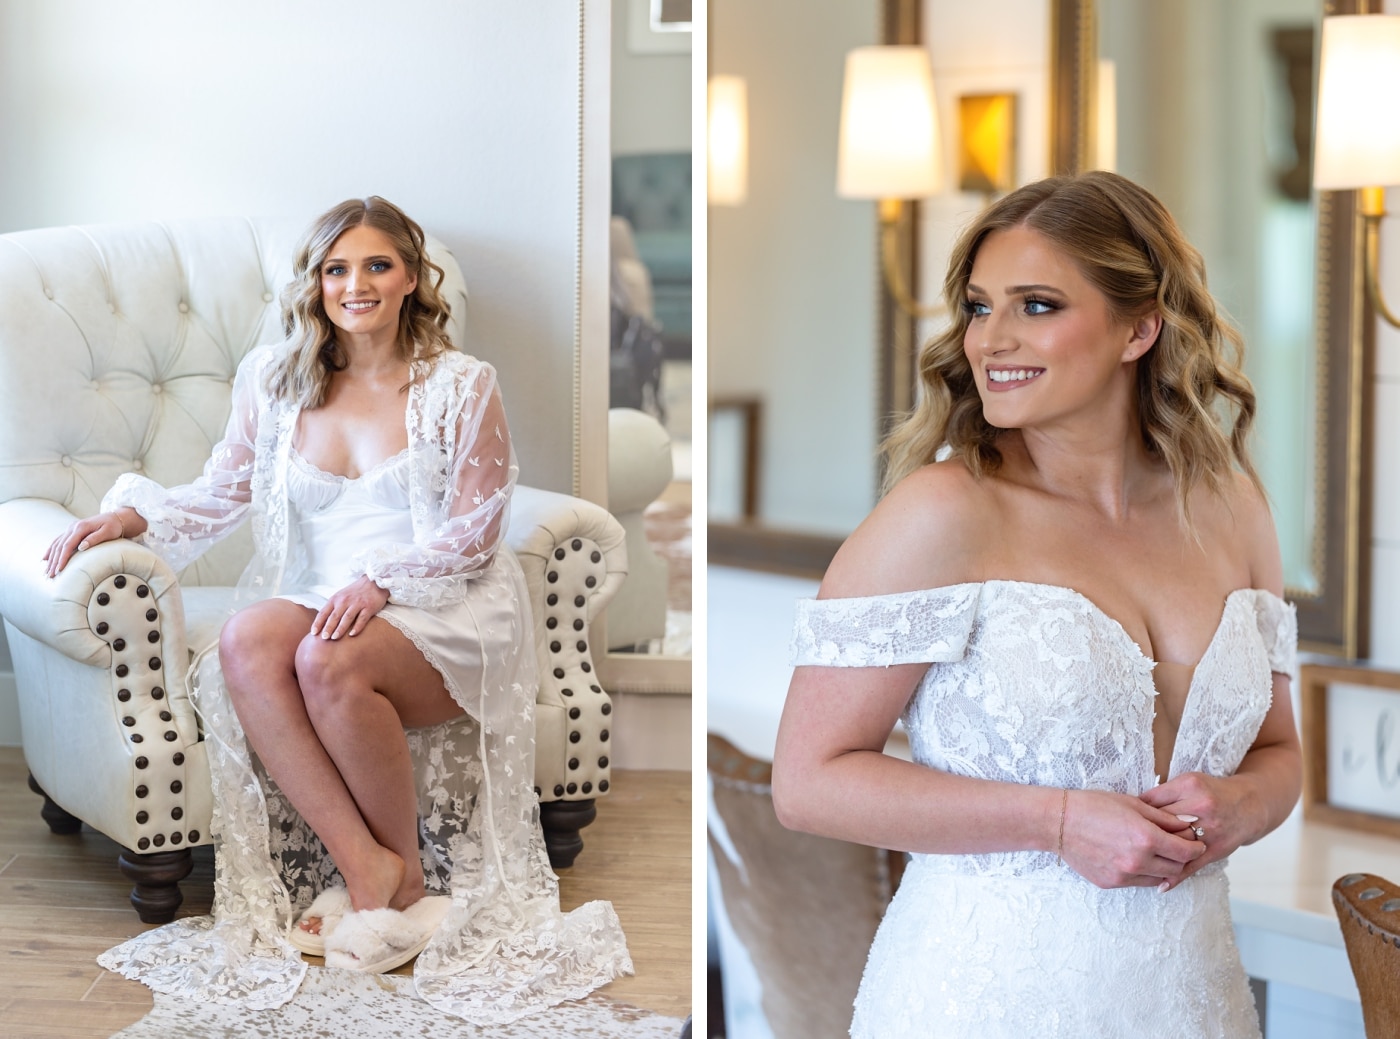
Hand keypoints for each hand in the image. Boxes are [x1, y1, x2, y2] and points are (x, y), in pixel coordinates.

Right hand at [43, 510, 135, 577]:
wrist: (115, 517)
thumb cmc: (113, 526)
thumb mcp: (108, 531)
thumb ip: (94, 538)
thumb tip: (81, 547)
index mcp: (81, 527)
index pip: (68, 545)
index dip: (62, 558)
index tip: (59, 569)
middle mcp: (72, 527)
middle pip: (59, 546)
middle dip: (54, 561)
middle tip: (50, 575)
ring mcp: (70, 528)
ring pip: (56, 544)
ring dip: (51, 558)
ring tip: (46, 571)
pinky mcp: (71, 531)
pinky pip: (58, 541)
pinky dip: (51, 550)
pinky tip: (45, 559)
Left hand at [310, 576, 390, 639]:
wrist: (374, 581)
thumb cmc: (355, 592)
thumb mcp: (341, 596)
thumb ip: (333, 607)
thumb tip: (322, 623)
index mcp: (336, 598)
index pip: (324, 612)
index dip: (318, 623)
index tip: (313, 633)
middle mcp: (345, 600)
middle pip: (334, 616)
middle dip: (328, 627)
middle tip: (324, 638)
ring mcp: (357, 603)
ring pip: (347, 618)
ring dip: (340, 628)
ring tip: (334, 637)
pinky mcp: (369, 607)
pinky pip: (362, 619)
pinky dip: (357, 627)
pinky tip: (352, 634)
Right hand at [1059, 788, 1206, 889]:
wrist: (1059, 822)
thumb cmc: (1093, 806)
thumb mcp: (1132, 804)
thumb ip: (1163, 818)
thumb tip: (1187, 824)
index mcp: (1146, 838)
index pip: (1185, 851)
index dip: (1195, 847)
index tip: (1196, 842)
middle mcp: (1138, 861)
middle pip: (1176, 867)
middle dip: (1182, 858)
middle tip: (1180, 847)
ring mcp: (1124, 875)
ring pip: (1159, 878)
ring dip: (1164, 867)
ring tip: (1158, 853)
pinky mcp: (1112, 883)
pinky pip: (1138, 882)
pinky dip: (1144, 872)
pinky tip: (1136, 858)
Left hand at [1139, 771, 1261, 890]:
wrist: (1248, 806)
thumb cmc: (1211, 792)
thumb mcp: (1188, 782)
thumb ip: (1163, 793)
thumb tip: (1134, 807)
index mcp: (1190, 787)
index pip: (1153, 801)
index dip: (1137, 813)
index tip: (1126, 822)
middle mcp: (1201, 808)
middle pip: (1163, 824)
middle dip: (1145, 833)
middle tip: (1129, 843)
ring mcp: (1210, 830)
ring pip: (1176, 845)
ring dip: (1157, 854)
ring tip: (1138, 860)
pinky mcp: (1216, 849)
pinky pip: (1193, 865)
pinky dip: (1176, 876)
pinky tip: (1161, 884)